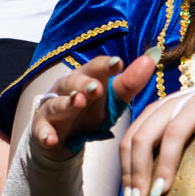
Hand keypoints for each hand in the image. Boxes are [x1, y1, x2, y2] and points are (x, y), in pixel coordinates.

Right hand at [29, 51, 154, 161]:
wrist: (62, 136)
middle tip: (97, 88)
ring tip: (77, 103)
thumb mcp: (112, 99)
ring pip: (57, 103)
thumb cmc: (90, 111)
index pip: (95, 68)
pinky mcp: (42, 127)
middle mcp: (67, 89)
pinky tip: (50, 139)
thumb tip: (153, 56)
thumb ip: (130, 81)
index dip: (105, 66)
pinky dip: (45, 134)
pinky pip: (41, 130)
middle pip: (73, 82)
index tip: (119, 64)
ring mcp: (53, 108)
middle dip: (84, 84)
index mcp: (86, 79)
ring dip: (66, 103)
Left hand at [120, 83, 194, 195]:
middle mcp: (170, 106)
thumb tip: (145, 191)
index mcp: (154, 113)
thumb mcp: (178, 131)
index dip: (125, 170)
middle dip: (137, 171)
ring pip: (173, 134)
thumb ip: (161, 151)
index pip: (129, 140)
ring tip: (162, 192)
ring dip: (165, 165)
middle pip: (144, 138)